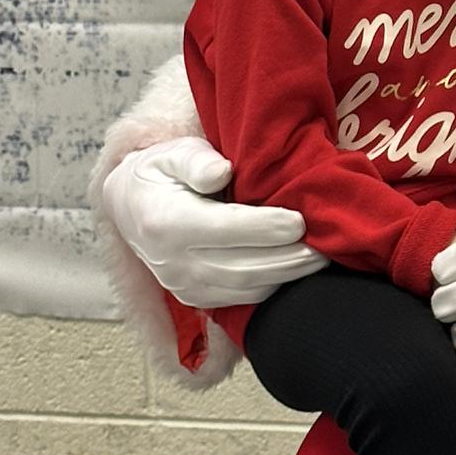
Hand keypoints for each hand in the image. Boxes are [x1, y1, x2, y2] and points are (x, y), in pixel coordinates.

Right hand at [101, 138, 326, 307]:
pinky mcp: (192, 297)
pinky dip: (269, 289)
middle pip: (239, 267)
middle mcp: (172, 260)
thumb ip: (197, 161)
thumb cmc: (163, 172)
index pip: (225, 229)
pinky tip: (295, 273)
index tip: (300, 221)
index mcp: (167, 221)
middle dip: (287, 260)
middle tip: (324, 248)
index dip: (266, 228)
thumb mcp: (175, 154)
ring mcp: (182, 284)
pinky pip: (236, 300)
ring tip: (319, 260)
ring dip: (284, 278)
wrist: (131, 206)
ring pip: (242, 290)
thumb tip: (222, 173)